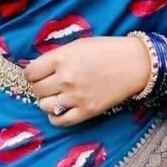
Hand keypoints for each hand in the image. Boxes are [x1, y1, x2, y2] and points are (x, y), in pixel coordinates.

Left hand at [23, 35, 150, 126]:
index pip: (30, 72)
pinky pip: (59, 120)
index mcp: (62, 58)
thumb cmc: (107, 49)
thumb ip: (57, 56)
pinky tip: (60, 109)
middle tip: (48, 84)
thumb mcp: (78, 45)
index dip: (31, 74)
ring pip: (44, 106)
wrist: (135, 64)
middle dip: (39, 87)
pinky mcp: (86, 111)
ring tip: (56, 96)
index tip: (37, 74)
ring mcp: (75, 97)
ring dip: (47, 101)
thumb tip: (36, 68)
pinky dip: (55, 117)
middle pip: (36, 90)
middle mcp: (65, 78)